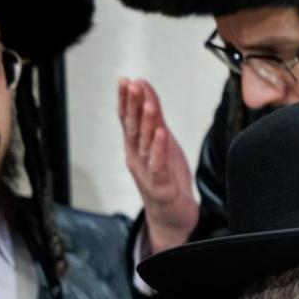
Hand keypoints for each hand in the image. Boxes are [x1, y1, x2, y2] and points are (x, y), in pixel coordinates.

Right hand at [117, 78, 198, 254]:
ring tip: (150, 104)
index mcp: (135, 147)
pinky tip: (162, 134)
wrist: (171, 217)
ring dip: (147, 122)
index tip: (126, 81)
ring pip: (145, 144)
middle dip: (132, 106)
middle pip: (133, 128)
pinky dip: (159, 149)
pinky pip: (159, 165)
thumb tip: (145, 89)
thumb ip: (154, 117)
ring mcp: (147, 172)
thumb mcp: (161, 142)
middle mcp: (137, 158)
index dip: (126, 100)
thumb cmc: (166, 178)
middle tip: (132, 85)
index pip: (128, 120)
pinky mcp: (160, 186)